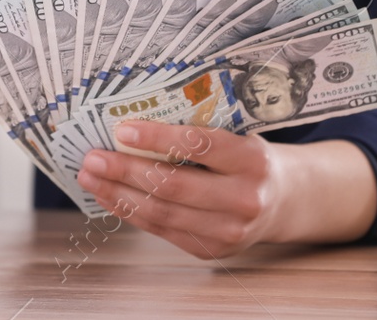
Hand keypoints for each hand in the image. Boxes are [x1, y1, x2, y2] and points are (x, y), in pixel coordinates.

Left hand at [76, 121, 289, 258]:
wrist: (284, 200)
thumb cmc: (250, 160)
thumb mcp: (238, 136)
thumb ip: (198, 133)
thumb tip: (134, 127)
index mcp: (251, 160)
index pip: (199, 146)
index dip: (158, 138)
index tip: (122, 129)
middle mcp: (244, 198)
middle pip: (173, 185)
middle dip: (125, 170)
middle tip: (93, 156)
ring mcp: (229, 230)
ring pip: (162, 213)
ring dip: (119, 194)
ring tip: (91, 177)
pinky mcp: (212, 250)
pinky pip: (162, 230)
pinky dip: (131, 213)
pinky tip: (111, 197)